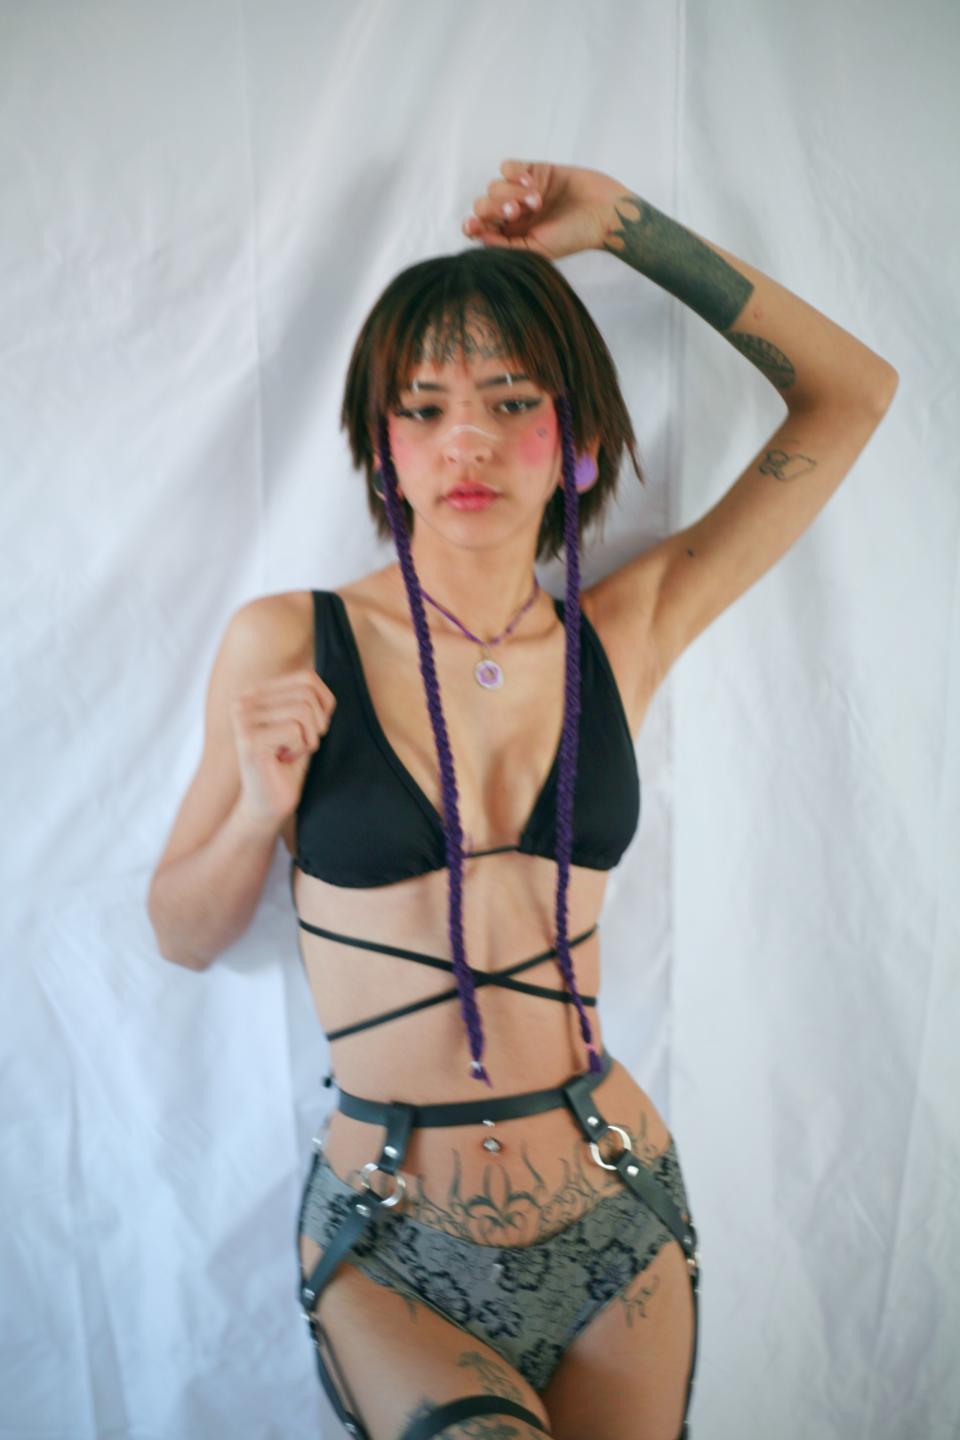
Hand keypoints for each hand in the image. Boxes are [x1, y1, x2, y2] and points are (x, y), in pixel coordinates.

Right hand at [231, 670, 335, 826]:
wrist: (269, 803)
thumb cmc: (288, 763)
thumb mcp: (302, 724)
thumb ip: (307, 699)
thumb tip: (318, 680)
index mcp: (256, 692)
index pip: (307, 678)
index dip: (324, 704)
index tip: (314, 728)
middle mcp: (244, 701)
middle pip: (307, 693)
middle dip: (317, 724)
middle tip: (302, 744)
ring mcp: (243, 719)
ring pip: (303, 711)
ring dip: (308, 738)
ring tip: (291, 752)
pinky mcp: (249, 739)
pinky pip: (295, 731)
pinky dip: (299, 750)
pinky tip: (283, 760)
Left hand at [461, 159, 621, 260]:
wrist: (603, 212)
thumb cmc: (574, 237)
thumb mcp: (537, 250)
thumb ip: (506, 247)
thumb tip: (477, 237)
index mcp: (512, 236)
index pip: (480, 229)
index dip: (472, 226)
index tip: (473, 225)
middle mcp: (514, 214)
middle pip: (483, 205)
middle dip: (495, 207)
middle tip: (517, 212)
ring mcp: (522, 191)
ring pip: (494, 185)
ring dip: (512, 192)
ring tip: (536, 201)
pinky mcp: (534, 171)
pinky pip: (507, 167)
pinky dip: (514, 173)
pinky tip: (532, 182)